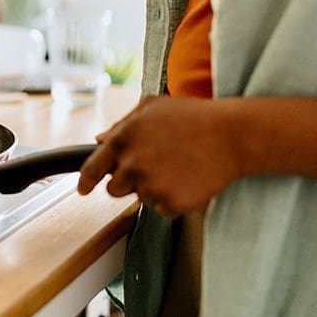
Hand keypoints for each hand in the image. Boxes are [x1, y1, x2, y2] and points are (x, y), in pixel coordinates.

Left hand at [77, 96, 244, 216]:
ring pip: (140, 198)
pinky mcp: (171, 203)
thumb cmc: (193, 116)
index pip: (92, 168)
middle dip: (127, 181)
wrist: (233, 136)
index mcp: (123, 139)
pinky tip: (188, 178)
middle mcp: (132, 164)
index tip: (83, 189)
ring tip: (176, 166)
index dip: (85, 181)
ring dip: (152, 188)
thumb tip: (99, 140)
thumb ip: (121, 124)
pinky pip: (162, 209)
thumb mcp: (152, 107)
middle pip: (114, 189)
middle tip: (152, 166)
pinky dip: (172, 199)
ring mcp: (151, 186)